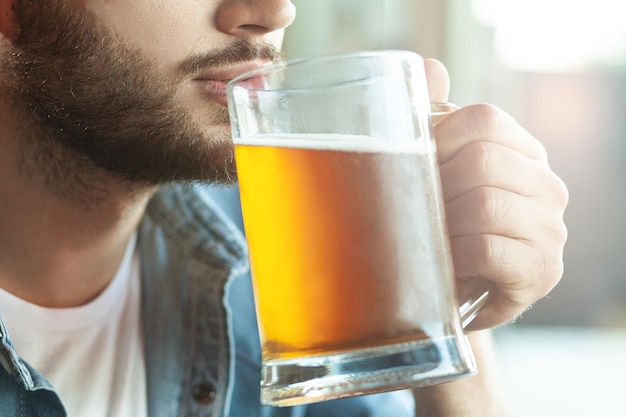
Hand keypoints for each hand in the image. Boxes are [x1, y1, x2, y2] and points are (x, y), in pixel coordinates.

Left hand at [424, 59, 568, 329]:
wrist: (459, 289)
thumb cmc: (447, 223)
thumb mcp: (441, 168)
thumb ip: (437, 119)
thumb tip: (430, 68)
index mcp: (524, 152)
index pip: (484, 119)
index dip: (437, 138)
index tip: (416, 165)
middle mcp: (547, 185)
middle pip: (482, 160)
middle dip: (438, 187)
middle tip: (422, 210)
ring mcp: (551, 229)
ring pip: (483, 204)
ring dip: (444, 224)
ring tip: (435, 238)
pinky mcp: (541, 271)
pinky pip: (488, 250)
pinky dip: (456, 255)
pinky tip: (450, 262)